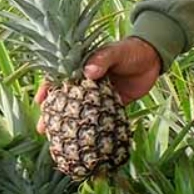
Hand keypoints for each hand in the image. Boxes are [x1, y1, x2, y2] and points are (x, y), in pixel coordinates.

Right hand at [35, 38, 161, 132]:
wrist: (154, 59)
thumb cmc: (130, 50)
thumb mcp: (115, 51)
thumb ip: (102, 59)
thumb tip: (89, 72)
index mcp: (82, 67)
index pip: (59, 78)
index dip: (47, 90)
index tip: (40, 101)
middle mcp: (86, 83)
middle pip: (65, 100)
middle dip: (52, 114)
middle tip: (43, 129)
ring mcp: (98, 97)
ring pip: (78, 113)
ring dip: (69, 126)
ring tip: (58, 141)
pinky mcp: (111, 107)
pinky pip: (99, 120)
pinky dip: (92, 131)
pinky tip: (85, 143)